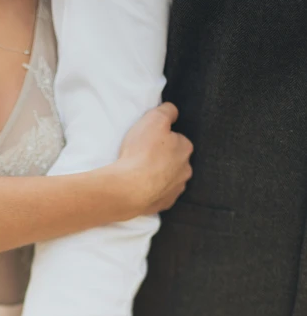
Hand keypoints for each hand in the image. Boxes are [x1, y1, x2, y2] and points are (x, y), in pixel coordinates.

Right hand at [111, 102, 193, 219]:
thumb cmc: (142, 152)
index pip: (177, 139)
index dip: (163, 139)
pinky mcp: (164, 205)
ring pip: (169, 179)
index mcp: (185, 149)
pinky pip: (159, 195)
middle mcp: (185, 171)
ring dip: (158, 176)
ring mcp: (175, 190)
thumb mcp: (154, 119)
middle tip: (143, 157)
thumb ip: (167, 111)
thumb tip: (173, 111)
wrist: (129, 188)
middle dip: (163, 159)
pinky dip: (152, 192)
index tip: (150, 141)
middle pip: (174, 161)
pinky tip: (140, 188)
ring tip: (140, 174)